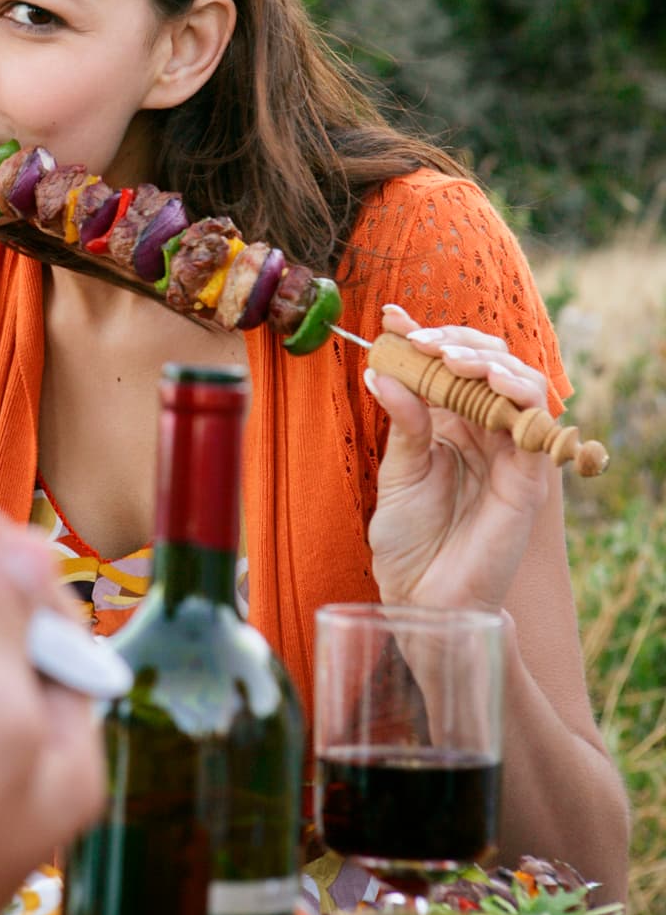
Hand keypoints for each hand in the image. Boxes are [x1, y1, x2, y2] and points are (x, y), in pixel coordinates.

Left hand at [366, 304, 555, 614]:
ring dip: (486, 359)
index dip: (425, 335)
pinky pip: (535, 419)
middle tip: (419, 340)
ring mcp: (508, 450)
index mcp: (448, 423)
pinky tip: (484, 379)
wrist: (422, 597)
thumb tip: (380, 370)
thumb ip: (402, 420)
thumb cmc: (407, 540)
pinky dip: (515, 389)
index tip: (391, 318)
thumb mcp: (396, 471)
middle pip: (487, 362)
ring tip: (449, 358)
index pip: (448, 365)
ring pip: (518, 380)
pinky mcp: (529, 475)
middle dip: (454, 341)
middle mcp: (483, 431)